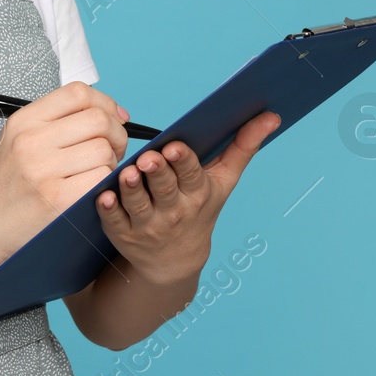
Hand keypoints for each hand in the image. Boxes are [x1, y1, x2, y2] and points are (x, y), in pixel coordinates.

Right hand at [0, 82, 128, 271]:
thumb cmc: (5, 187)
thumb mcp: (18, 140)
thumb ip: (57, 122)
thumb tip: (111, 113)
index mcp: (23, 121)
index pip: (78, 93)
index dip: (105, 103)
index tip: (115, 118)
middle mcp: (31, 141)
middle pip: (98, 120)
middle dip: (116, 134)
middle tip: (112, 150)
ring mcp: (42, 170)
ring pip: (104, 150)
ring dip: (110, 163)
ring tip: (95, 173)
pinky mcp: (56, 199)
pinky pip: (100, 179)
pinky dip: (104, 184)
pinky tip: (91, 190)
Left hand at [95, 110, 281, 285]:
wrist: (175, 259)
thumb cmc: (200, 208)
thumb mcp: (224, 181)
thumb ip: (244, 145)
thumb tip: (271, 115)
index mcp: (197, 194)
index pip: (192, 176)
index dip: (183, 162)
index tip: (175, 147)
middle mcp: (174, 212)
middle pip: (164, 189)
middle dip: (157, 172)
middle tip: (149, 158)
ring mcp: (147, 226)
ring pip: (138, 205)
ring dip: (132, 189)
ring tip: (128, 173)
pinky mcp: (123, 235)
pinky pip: (114, 222)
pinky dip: (108, 211)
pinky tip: (103, 197)